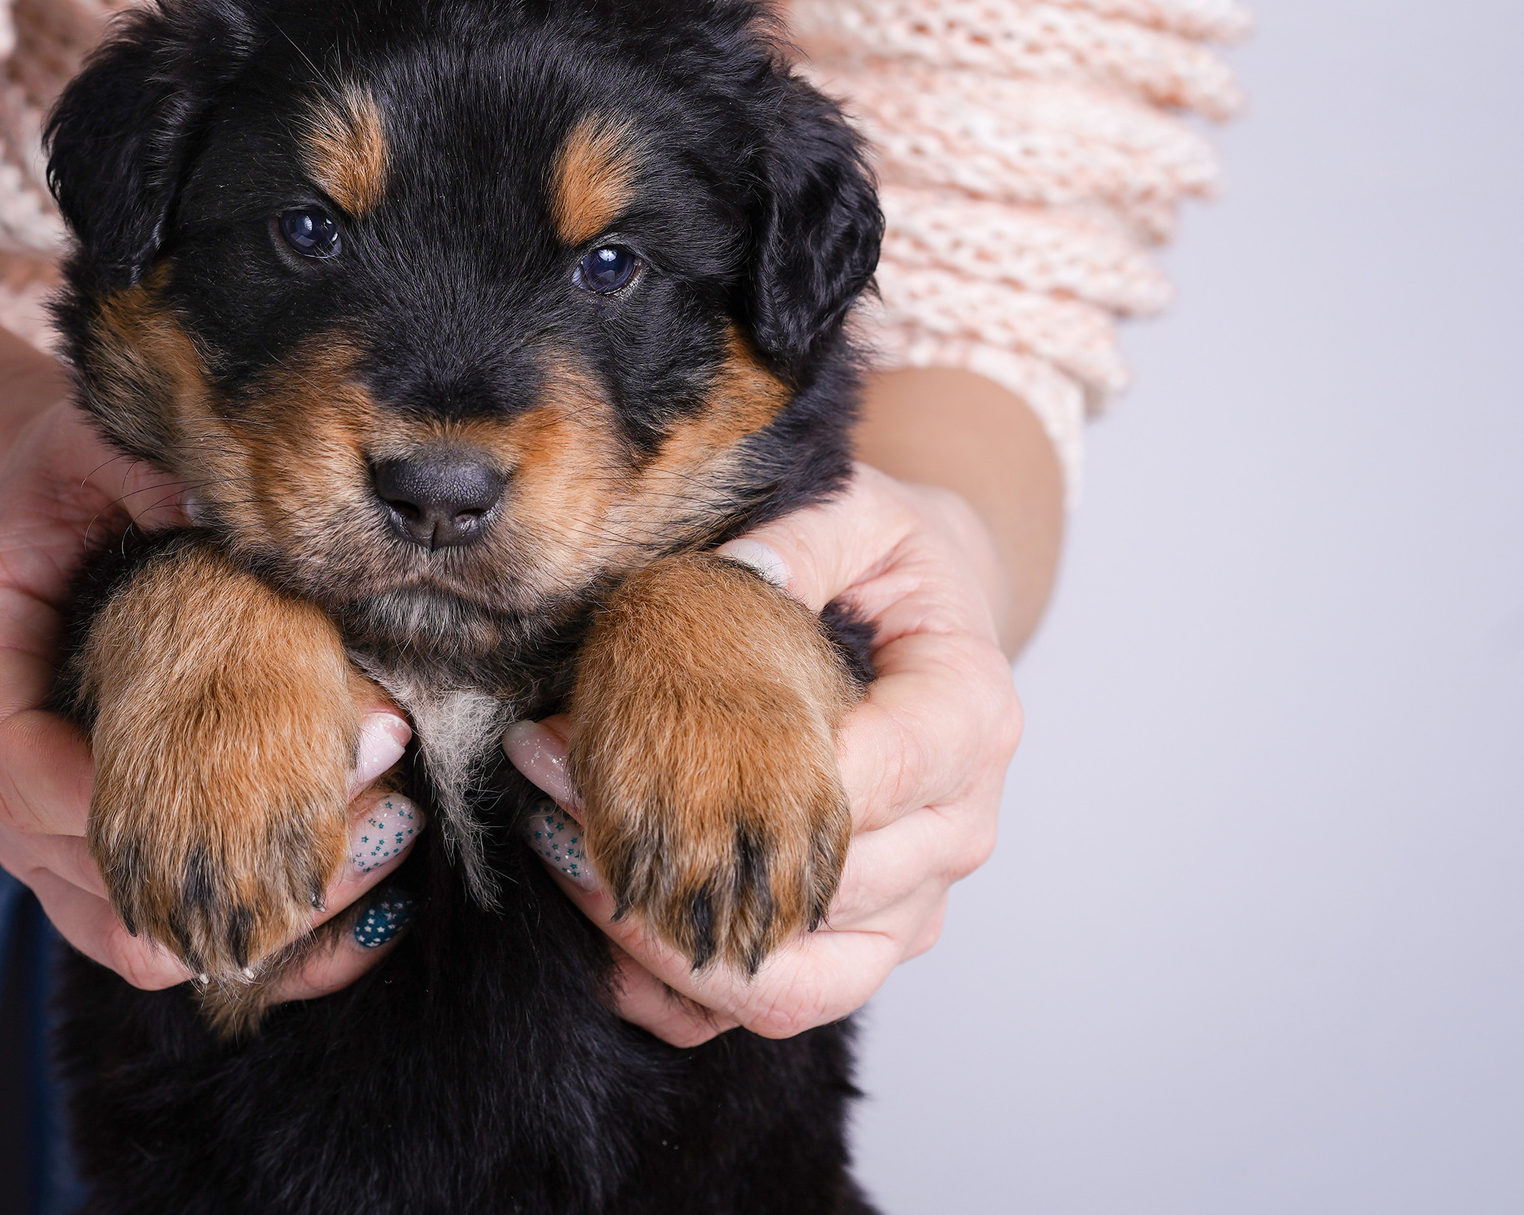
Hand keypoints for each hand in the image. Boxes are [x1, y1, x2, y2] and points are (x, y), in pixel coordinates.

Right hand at [0, 399, 421, 999]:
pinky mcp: (108, 870)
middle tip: (376, 791)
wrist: (67, 512)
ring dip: (264, 912)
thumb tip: (218, 502)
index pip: (10, 765)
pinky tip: (378, 906)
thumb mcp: (102, 441)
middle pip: (82, 868)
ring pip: (134, 936)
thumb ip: (145, 472)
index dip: (113, 797)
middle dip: (226, 856)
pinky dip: (274, 947)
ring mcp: (46, 834)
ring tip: (389, 836)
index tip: (239, 782)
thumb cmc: (85, 473)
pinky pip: (174, 947)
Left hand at [503, 462, 1024, 1044]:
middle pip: (830, 898)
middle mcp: (956, 829)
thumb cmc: (886, 562)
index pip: (888, 777)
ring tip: (561, 850)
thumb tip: (740, 576)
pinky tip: (592, 935)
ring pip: (797, 982)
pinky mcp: (859, 945)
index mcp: (971, 717)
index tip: (642, 748)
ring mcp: (910, 903)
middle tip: (553, 776)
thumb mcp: (856, 513)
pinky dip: (679, 995)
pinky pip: (772, 1010)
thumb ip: (806, 539)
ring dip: (664, 936)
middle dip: (681, 856)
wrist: (928, 618)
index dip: (770, 782)